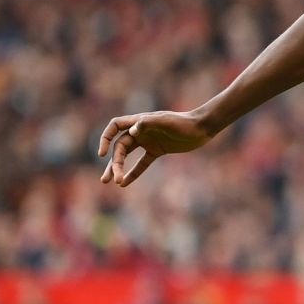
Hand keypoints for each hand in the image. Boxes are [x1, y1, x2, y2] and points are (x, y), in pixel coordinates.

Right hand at [97, 110, 215, 186]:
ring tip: (114, 182)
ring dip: (119, 168)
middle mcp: (140, 131)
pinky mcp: (157, 151)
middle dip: (114, 163)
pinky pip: (142, 163)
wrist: (201, 128)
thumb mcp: (166, 121)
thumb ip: (148, 123)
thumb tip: (132, 131)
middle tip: (110, 179)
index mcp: (138, 121)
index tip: (102, 153)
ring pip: (127, 156)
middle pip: (119, 147)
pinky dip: (134, 173)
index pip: (115, 126)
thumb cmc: (183, 122)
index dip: (105, 138)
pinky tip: (125, 183)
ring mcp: (148, 141)